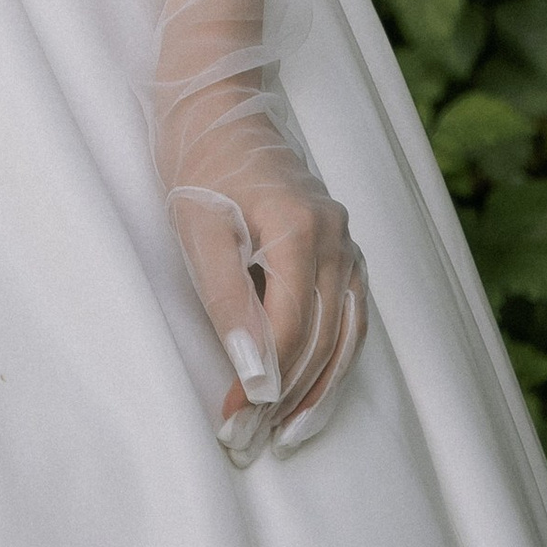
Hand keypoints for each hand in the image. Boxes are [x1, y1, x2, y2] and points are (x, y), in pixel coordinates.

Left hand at [166, 132, 367, 467]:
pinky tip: (314, 392)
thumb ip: (228, 301)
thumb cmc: (197, 163)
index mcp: (300, 228)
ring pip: (344, 335)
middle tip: (249, 441)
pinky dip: (335, 359)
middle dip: (286, 398)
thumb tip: (253, 375)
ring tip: (285, 436)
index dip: (260, 382)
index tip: (230, 420)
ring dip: (317, 390)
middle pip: (320, 339)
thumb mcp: (198, 229)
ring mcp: (344, 241)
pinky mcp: (341, 246)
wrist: (215, 105)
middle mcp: (334, 237)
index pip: (289, 329)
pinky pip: (350, 315)